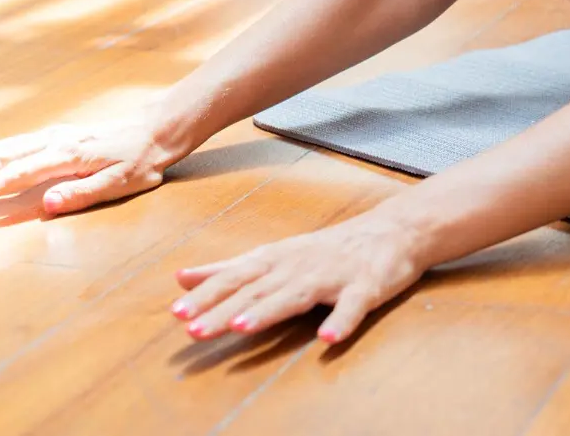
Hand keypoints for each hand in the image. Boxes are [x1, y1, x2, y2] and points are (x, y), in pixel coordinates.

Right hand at [0, 117, 186, 214]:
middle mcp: (56, 142)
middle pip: (4, 159)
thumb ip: (83, 193)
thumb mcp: (122, 182)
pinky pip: (18, 142)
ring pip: (7, 148)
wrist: (159, 127)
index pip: (19, 175)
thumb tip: (47, 204)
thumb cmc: (144, 159)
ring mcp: (56, 136)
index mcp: (67, 156)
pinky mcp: (60, 135)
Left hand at [172, 207, 424, 344]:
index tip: (176, 313)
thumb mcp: (276, 254)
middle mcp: (300, 266)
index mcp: (277, 259)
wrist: (393, 230)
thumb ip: (230, 269)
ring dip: (269, 311)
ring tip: (242, 328)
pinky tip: (327, 338)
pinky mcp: (365, 287)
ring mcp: (333, 276)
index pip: (236, 277)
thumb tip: (182, 277)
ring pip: (297, 294)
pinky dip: (340, 321)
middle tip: (194, 330)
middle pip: (258, 289)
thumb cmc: (329, 248)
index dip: (206, 295)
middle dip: (225, 309)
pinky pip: (352, 306)